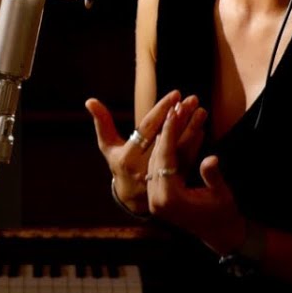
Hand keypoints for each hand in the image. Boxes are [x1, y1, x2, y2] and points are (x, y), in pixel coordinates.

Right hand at [86, 90, 206, 214]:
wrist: (133, 198)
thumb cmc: (119, 164)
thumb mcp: (107, 146)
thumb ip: (102, 123)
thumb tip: (90, 100)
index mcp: (129, 158)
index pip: (148, 129)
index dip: (161, 111)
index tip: (175, 94)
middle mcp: (145, 168)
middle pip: (166, 138)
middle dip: (180, 117)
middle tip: (192, 99)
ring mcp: (161, 176)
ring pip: (179, 149)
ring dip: (191, 129)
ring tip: (201, 110)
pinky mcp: (175, 181)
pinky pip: (187, 160)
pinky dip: (195, 143)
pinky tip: (201, 128)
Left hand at [146, 100, 245, 255]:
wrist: (221, 234)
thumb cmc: (224, 214)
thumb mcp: (222, 195)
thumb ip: (213, 177)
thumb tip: (211, 159)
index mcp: (170, 199)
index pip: (166, 158)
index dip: (170, 133)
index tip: (174, 112)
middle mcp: (156, 199)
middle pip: (157, 157)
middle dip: (166, 131)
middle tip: (174, 107)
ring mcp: (154, 199)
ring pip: (154, 161)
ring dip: (164, 138)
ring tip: (172, 115)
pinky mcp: (157, 197)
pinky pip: (157, 168)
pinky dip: (163, 151)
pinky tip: (168, 133)